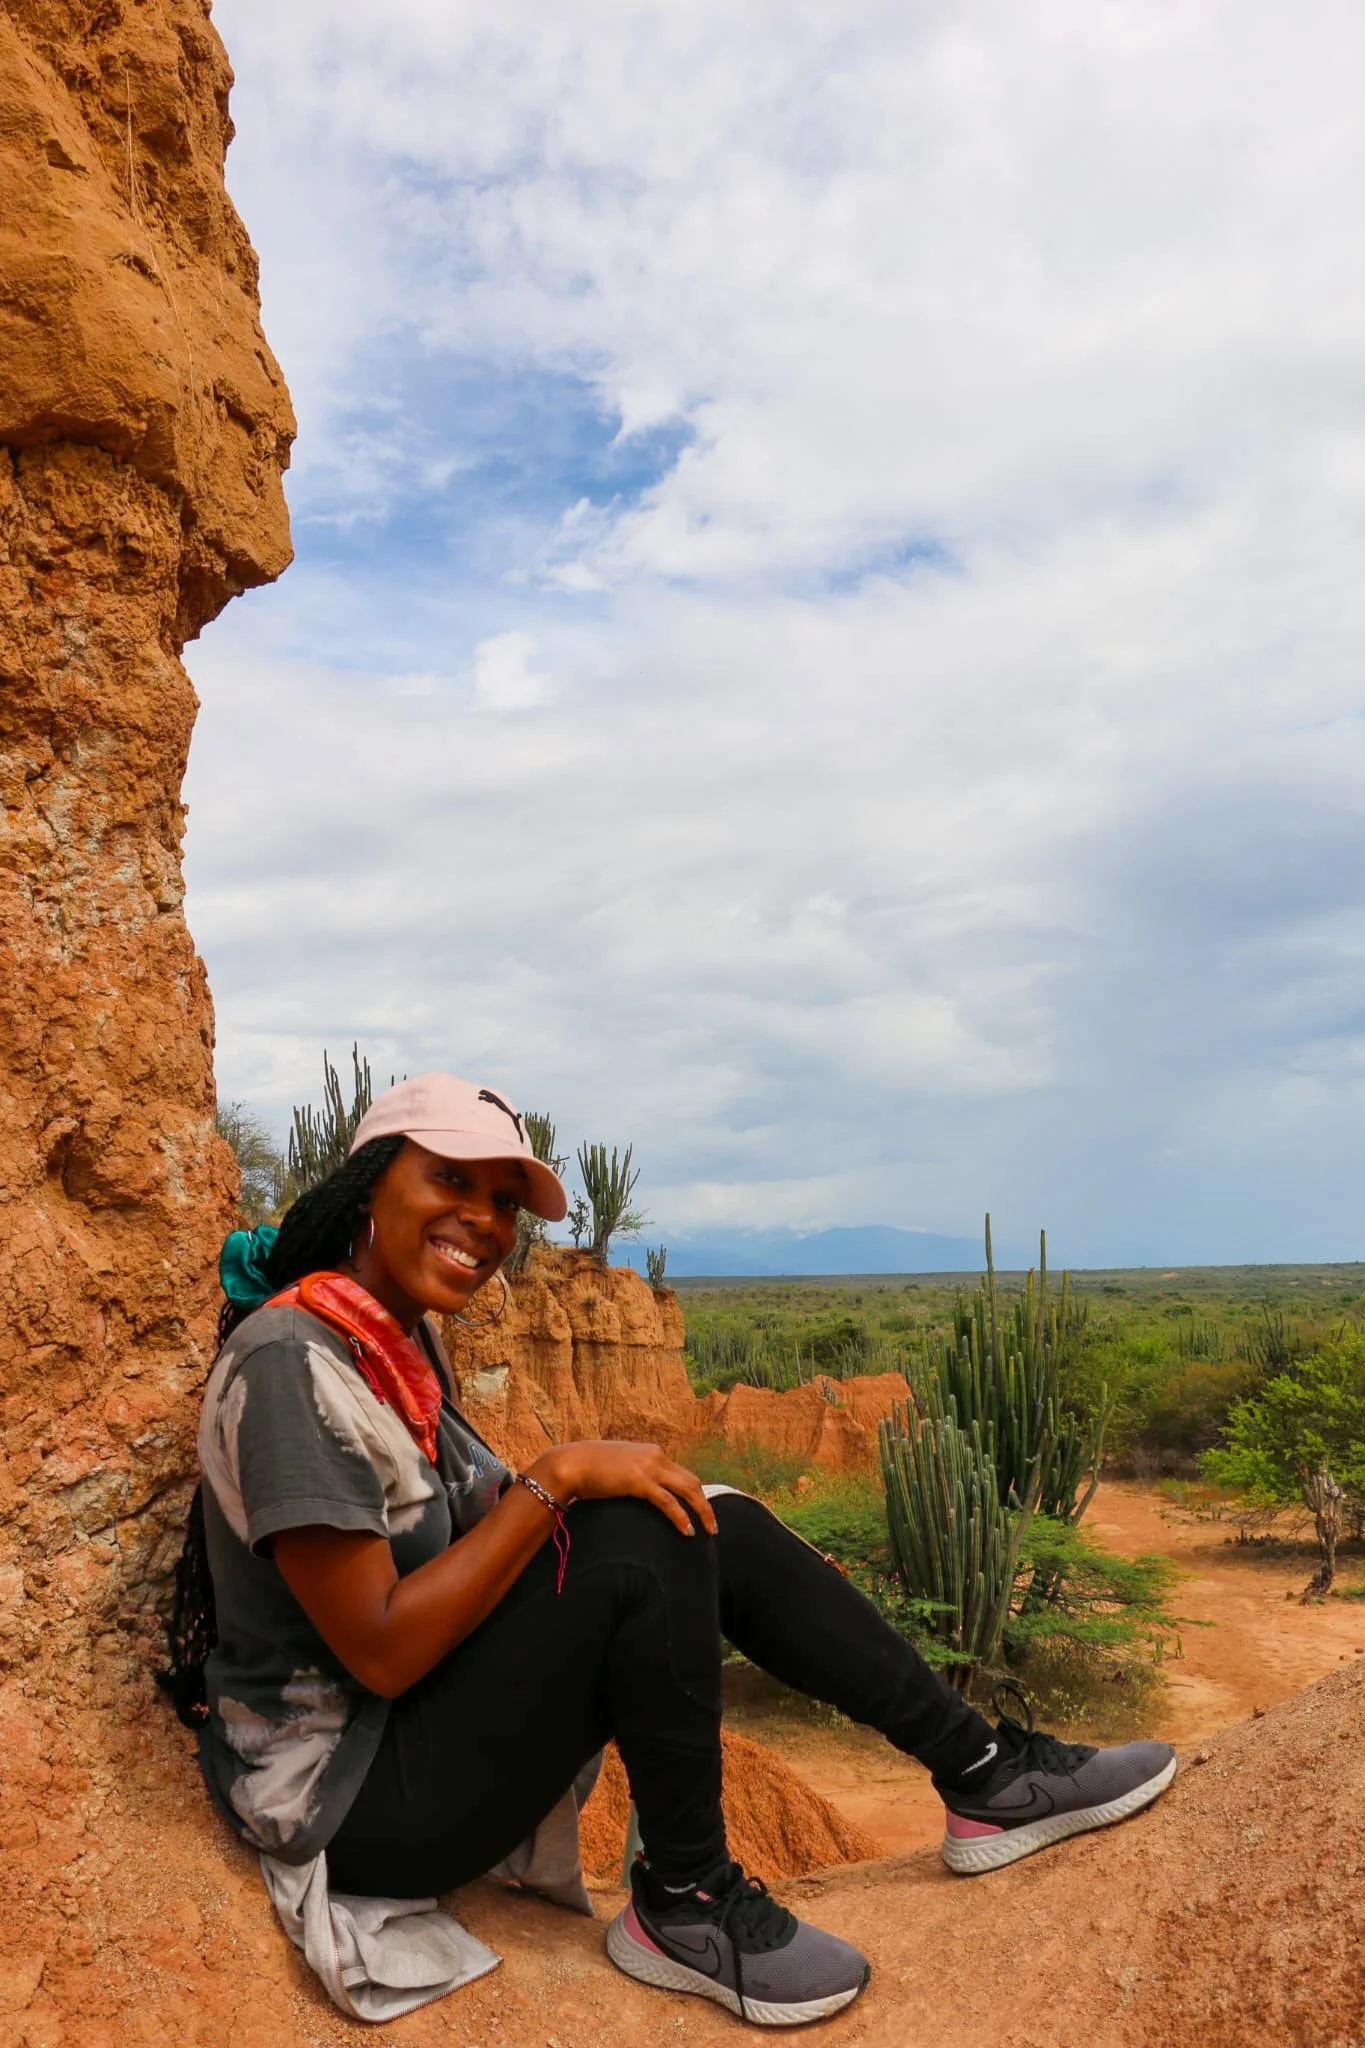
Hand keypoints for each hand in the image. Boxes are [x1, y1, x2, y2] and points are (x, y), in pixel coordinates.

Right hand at [532, 1441, 717, 1538]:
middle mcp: (655, 1456)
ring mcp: (648, 1467)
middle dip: (704, 1504)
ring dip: (701, 1511)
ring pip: (687, 1489)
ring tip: (708, 1530)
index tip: (699, 1511)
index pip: (682, 1474)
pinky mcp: (639, 1481)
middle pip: (692, 1481)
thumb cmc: (589, 1468)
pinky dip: (681, 1516)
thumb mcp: (619, 1467)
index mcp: (652, 1452)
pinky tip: (687, 1531)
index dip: (693, 1494)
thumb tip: (640, 1491)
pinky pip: (668, 1502)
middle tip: (712, 1525)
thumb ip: (634, 1475)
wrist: (571, 1463)